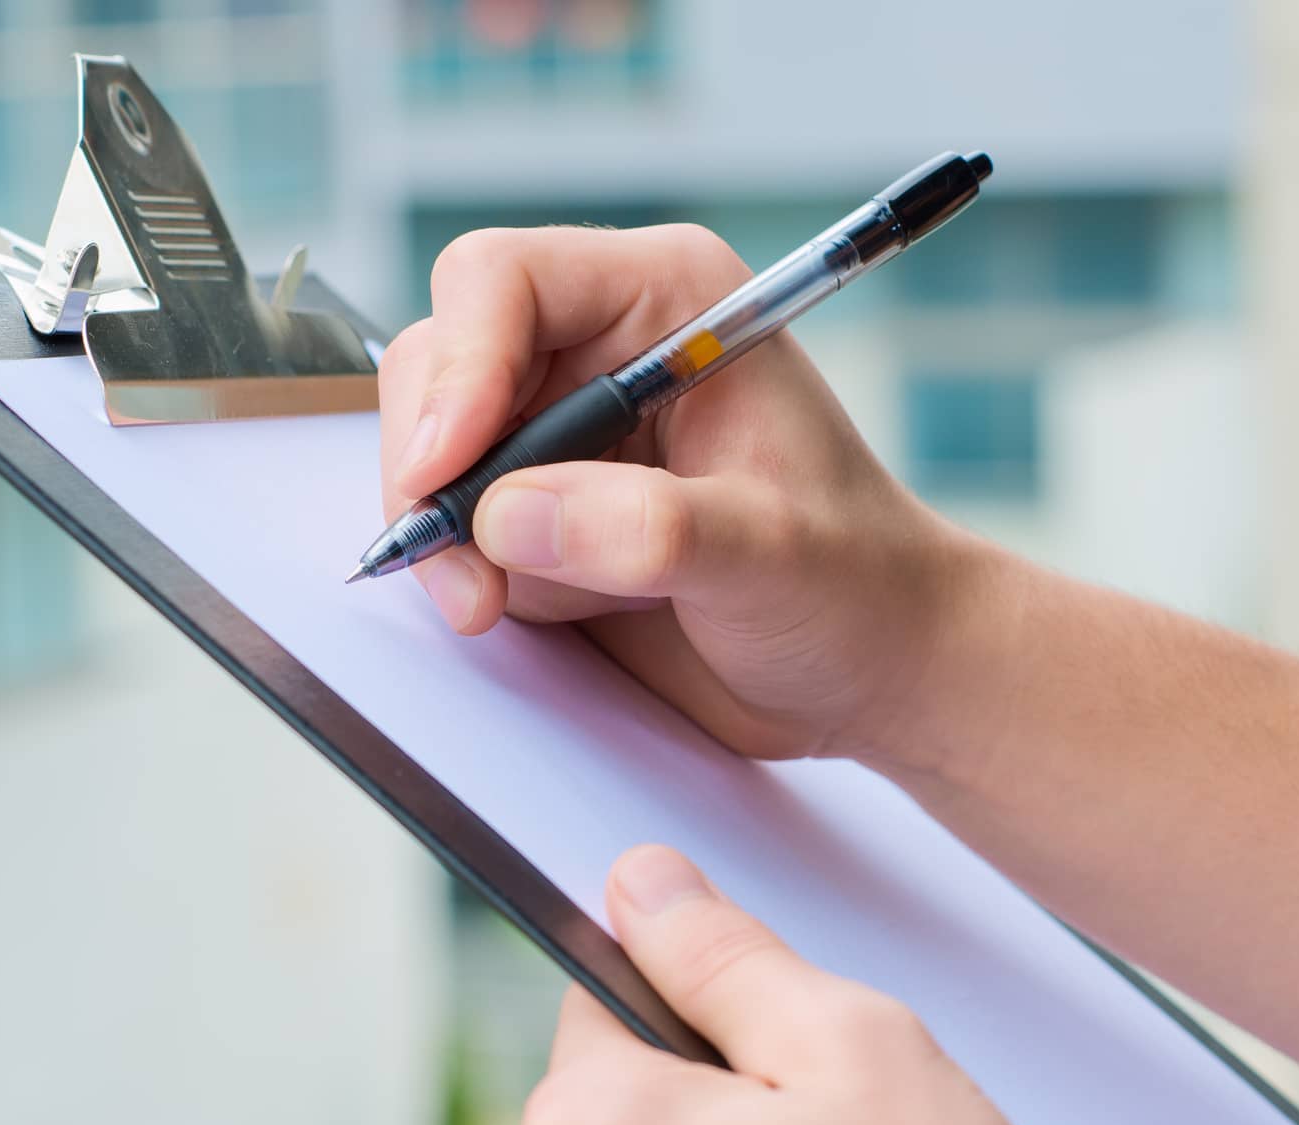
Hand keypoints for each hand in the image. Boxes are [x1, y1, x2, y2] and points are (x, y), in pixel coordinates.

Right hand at [378, 224, 979, 763]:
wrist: (867, 668)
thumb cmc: (855, 587)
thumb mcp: (772, 557)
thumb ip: (651, 531)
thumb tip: (510, 517)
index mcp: (668, 300)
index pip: (506, 282)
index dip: (460, 367)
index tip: (445, 470)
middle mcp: (602, 347)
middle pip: (442, 361)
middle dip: (434, 469)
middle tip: (465, 577)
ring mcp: (563, 430)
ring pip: (430, 447)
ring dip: (447, 534)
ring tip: (513, 603)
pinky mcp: (543, 507)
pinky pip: (454, 521)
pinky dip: (465, 570)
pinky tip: (540, 607)